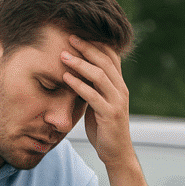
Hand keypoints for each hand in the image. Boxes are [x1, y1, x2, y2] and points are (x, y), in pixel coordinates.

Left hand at [60, 36, 133, 168]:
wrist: (117, 153)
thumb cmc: (104, 127)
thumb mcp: (99, 102)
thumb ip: (93, 86)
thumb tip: (76, 69)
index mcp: (119, 85)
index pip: (111, 56)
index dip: (95, 43)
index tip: (76, 33)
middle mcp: (121, 90)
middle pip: (105, 61)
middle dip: (86, 47)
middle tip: (68, 36)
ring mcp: (117, 102)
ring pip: (99, 75)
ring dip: (79, 63)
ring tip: (62, 55)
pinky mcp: (110, 115)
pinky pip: (93, 95)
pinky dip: (78, 85)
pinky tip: (66, 77)